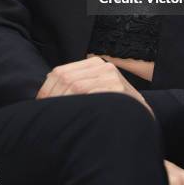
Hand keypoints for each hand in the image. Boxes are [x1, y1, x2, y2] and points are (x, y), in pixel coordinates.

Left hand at [36, 55, 154, 117]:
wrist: (143, 119)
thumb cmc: (113, 109)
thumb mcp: (95, 92)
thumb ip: (75, 87)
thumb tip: (43, 95)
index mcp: (94, 65)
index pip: (60, 72)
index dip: (46, 90)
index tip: (40, 106)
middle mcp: (103, 67)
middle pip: (65, 78)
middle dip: (52, 98)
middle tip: (46, 116)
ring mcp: (112, 78)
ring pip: (76, 86)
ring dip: (63, 104)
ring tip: (58, 119)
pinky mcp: (118, 90)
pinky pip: (90, 95)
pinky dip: (78, 106)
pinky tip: (75, 117)